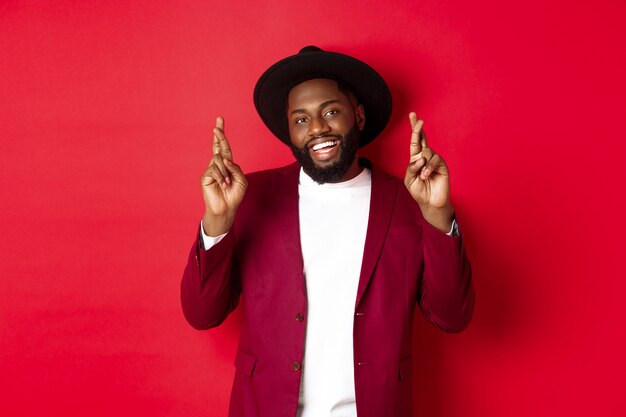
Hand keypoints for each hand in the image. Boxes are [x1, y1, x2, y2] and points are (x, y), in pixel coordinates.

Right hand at [201, 117, 246, 235]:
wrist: (226, 208)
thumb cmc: (235, 195)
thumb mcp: (241, 180)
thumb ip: (236, 168)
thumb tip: (225, 159)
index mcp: (227, 164)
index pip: (224, 146)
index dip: (221, 134)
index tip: (219, 120)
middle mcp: (218, 164)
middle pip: (217, 145)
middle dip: (219, 134)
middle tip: (217, 124)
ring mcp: (211, 170)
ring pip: (218, 160)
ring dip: (226, 172)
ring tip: (227, 184)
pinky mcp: (206, 176)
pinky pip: (214, 169)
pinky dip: (221, 177)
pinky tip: (223, 185)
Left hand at [404, 112, 453, 231]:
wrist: (430, 202)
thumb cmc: (419, 191)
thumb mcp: (409, 179)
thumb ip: (411, 168)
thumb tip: (420, 158)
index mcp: (416, 159)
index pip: (415, 141)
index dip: (414, 129)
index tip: (413, 115)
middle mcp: (425, 157)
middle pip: (423, 138)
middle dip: (418, 127)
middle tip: (418, 118)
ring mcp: (434, 160)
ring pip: (427, 152)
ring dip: (422, 165)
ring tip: (423, 177)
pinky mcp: (442, 165)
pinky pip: (435, 160)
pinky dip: (428, 168)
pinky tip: (427, 175)